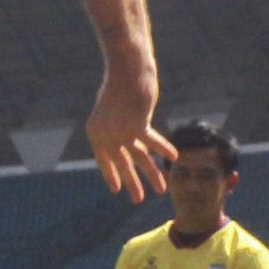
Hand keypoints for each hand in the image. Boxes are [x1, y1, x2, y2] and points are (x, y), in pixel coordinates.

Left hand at [86, 63, 172, 202]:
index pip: (103, 160)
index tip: (116, 189)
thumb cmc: (120, 83)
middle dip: (132, 182)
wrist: (125, 68)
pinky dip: (164, 148)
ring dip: (151, 174)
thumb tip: (129, 140)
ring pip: (139, 158)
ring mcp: (120, 130)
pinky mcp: (136, 125)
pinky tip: (174, 157)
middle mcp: (105, 134)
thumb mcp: (114, 107)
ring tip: (161, 190)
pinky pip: (152, 142)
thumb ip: (118, 125)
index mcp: (94, 131)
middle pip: (122, 163)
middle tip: (137, 199)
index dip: (111, 175)